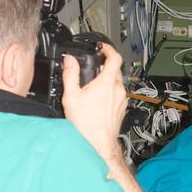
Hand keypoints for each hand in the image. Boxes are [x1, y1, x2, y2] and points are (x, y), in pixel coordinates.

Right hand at [61, 42, 127, 167]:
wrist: (97, 144)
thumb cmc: (86, 124)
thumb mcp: (71, 96)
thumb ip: (70, 75)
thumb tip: (69, 60)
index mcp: (107, 83)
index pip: (115, 57)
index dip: (109, 49)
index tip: (102, 48)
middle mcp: (118, 90)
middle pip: (116, 69)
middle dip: (105, 66)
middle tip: (93, 68)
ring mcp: (122, 100)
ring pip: (117, 82)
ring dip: (107, 79)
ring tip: (93, 85)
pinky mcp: (122, 109)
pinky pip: (118, 94)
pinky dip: (110, 91)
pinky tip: (98, 99)